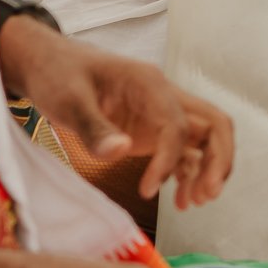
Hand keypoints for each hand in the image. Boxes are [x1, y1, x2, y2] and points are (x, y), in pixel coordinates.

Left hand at [0, 23, 234, 207]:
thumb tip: (120, 152)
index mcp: (148, 84)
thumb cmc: (59, 75)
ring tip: (193, 202)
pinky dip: (187, 173)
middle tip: (207, 195)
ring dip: (208, 169)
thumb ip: (94, 128)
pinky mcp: (152, 129)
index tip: (147, 190)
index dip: (168, 160)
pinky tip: (178, 198)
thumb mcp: (68, 100)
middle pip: (214, 123)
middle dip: (218, 159)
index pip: (176, 124)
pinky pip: (183, 150)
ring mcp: (160, 113)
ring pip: (204, 138)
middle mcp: (164, 97)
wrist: (48, 64)